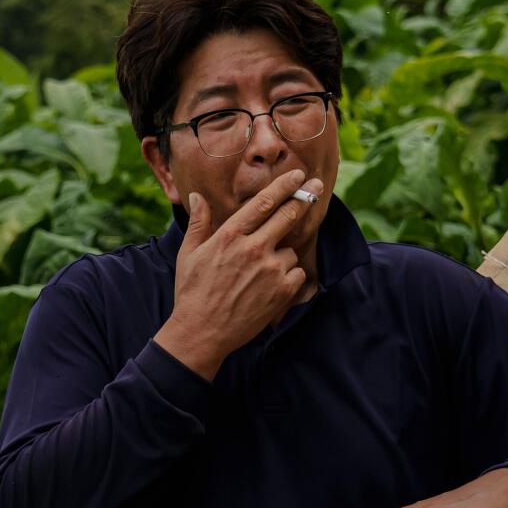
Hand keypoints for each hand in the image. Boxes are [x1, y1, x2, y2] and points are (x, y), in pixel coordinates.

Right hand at [154, 169, 321, 379]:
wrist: (202, 333)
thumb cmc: (192, 292)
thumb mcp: (189, 254)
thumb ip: (198, 222)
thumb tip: (197, 197)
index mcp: (230, 236)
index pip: (264, 202)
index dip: (284, 186)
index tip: (298, 175)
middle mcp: (253, 249)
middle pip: (287, 215)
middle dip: (305, 198)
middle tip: (317, 188)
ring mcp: (270, 270)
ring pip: (290, 250)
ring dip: (283, 255)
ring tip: (260, 274)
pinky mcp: (282, 292)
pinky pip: (297, 273)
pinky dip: (289, 277)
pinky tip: (270, 287)